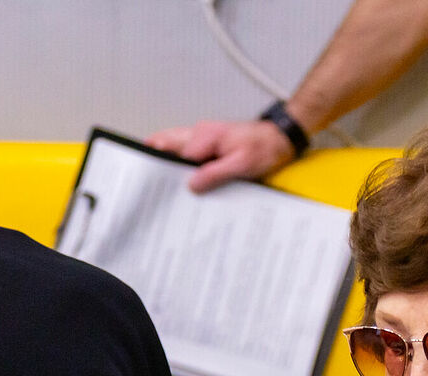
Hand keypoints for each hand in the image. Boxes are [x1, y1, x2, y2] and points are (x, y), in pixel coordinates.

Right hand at [145, 119, 297, 192]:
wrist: (278, 139)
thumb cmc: (263, 148)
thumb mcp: (242, 165)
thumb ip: (215, 173)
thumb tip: (192, 184)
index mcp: (205, 136)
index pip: (175, 156)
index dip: (166, 174)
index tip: (162, 190)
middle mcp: (199, 133)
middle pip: (165, 144)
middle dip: (155, 161)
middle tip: (150, 183)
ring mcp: (201, 136)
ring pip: (172, 145)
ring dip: (165, 160)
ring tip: (160, 183)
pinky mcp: (206, 143)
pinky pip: (184, 150)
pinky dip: (177, 160)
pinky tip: (179, 176)